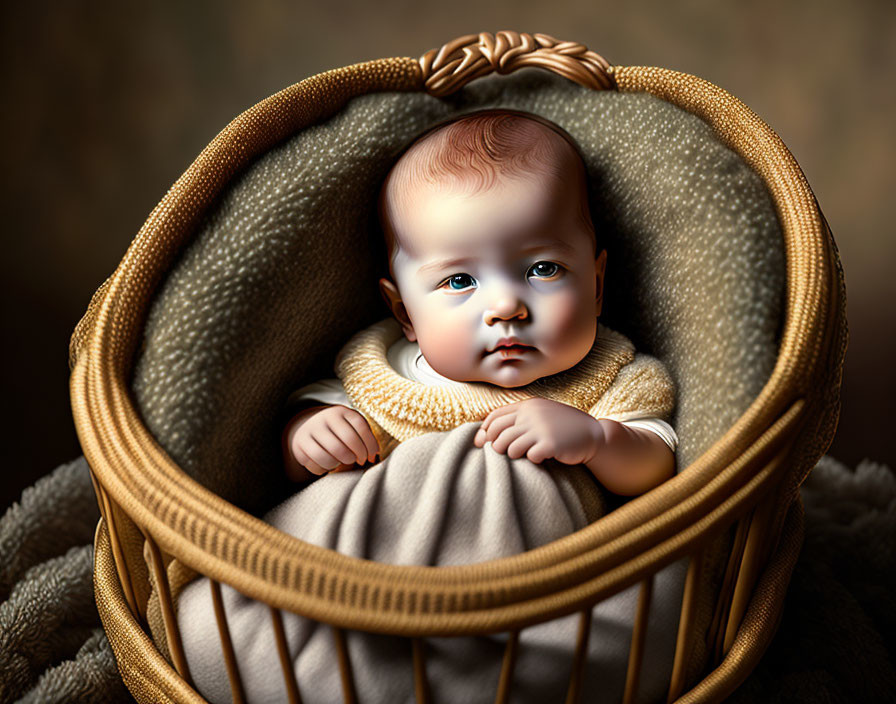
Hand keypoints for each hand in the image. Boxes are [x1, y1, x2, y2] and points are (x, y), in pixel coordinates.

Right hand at [283, 405, 379, 480]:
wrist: (308, 426)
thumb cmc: (338, 431)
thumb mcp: (351, 427)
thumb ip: (364, 437)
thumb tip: (373, 456)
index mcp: (341, 411)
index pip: (360, 426)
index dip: (370, 444)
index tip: (371, 456)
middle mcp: (325, 417)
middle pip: (348, 439)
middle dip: (357, 455)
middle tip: (359, 461)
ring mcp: (311, 430)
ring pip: (330, 454)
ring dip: (339, 463)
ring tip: (342, 462)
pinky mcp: (300, 444)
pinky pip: (315, 463)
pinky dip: (324, 469)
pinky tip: (328, 465)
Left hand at [473, 398, 602, 465]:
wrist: (593, 435)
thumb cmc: (562, 427)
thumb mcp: (541, 414)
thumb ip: (518, 418)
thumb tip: (484, 432)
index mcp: (528, 406)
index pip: (495, 417)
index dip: (485, 431)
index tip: (482, 443)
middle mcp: (532, 414)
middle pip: (498, 434)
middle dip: (496, 446)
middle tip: (504, 453)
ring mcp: (541, 428)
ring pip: (509, 448)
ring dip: (514, 455)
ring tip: (525, 454)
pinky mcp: (550, 444)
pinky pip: (529, 457)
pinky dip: (533, 460)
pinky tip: (542, 457)